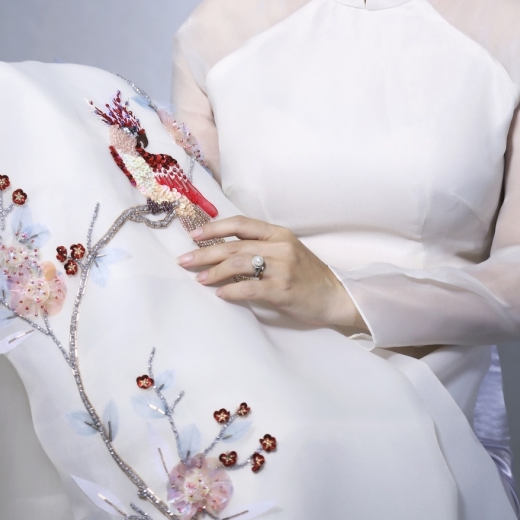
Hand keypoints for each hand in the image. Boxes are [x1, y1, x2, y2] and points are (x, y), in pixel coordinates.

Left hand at [176, 216, 365, 330]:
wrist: (335, 296)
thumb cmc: (308, 275)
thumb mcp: (287, 252)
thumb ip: (261, 247)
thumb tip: (223, 251)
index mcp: (279, 233)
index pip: (241, 224)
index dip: (215, 228)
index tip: (195, 235)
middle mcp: (280, 246)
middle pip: (233, 246)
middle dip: (204, 252)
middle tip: (184, 260)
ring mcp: (282, 267)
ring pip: (238, 265)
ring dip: (214, 272)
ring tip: (199, 278)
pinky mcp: (283, 289)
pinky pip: (250, 288)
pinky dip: (232, 291)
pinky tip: (221, 294)